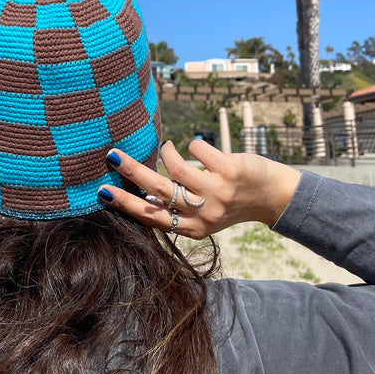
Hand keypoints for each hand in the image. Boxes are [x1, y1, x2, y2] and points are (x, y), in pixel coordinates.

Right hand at [98, 139, 300, 237]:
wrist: (271, 197)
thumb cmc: (229, 202)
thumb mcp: (202, 216)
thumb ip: (176, 208)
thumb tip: (139, 190)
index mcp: (191, 229)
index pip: (151, 216)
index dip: (125, 204)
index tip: (103, 192)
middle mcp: (203, 214)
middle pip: (158, 191)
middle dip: (131, 172)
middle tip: (112, 155)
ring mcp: (216, 193)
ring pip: (176, 168)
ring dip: (167, 152)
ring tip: (168, 148)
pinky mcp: (229, 171)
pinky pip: (197, 149)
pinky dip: (194, 145)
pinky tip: (200, 149)